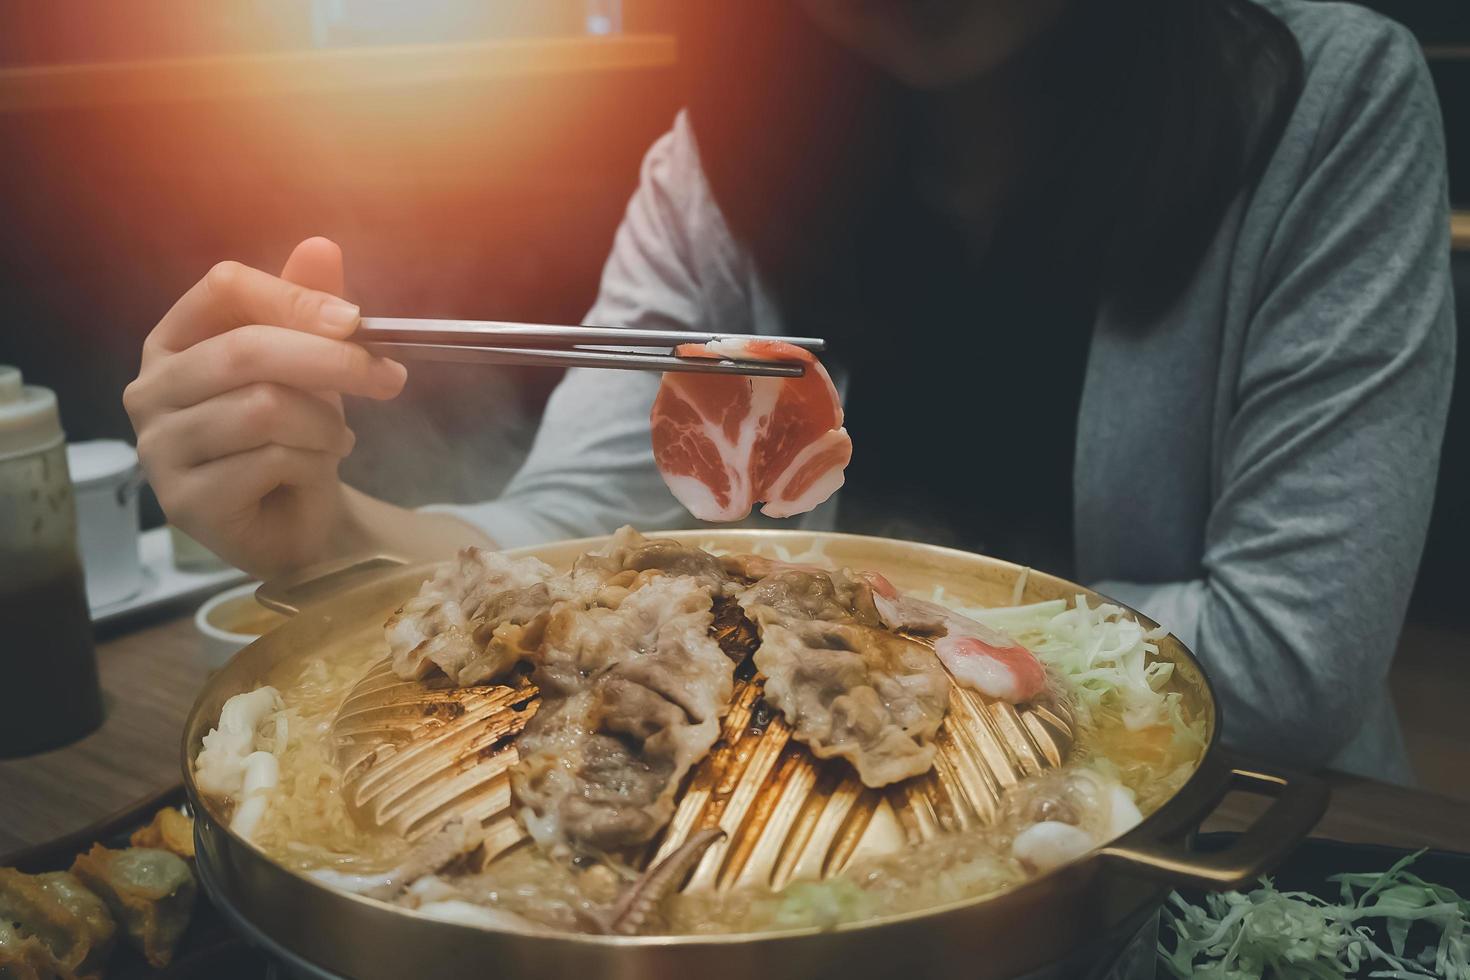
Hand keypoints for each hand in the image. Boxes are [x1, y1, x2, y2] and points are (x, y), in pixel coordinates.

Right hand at [124, 238, 406, 577]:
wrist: (297, 519)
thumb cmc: (296, 432)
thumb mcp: (311, 362)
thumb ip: (309, 305)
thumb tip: (320, 246)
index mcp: (174, 340)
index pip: (223, 288)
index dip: (294, 298)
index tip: (356, 322)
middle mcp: (151, 390)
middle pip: (247, 351)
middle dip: (332, 362)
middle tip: (389, 379)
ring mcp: (159, 449)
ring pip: (264, 410)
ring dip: (325, 425)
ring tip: (336, 438)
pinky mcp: (185, 501)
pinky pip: (268, 462)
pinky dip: (313, 463)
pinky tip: (314, 469)